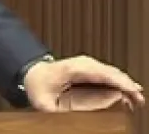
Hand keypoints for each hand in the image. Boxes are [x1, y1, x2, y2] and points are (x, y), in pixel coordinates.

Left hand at [24, 55, 143, 111]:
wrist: (32, 76)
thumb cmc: (39, 89)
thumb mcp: (49, 105)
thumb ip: (74, 106)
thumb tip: (95, 105)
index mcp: (72, 69)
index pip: (102, 73)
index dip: (119, 82)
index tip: (132, 92)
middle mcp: (81, 63)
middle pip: (110, 72)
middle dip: (127, 85)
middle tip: (138, 102)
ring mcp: (86, 64)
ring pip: (112, 72)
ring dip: (125, 85)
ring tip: (136, 100)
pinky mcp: (89, 68)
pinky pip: (108, 74)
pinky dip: (120, 82)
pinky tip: (127, 92)